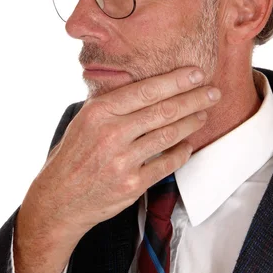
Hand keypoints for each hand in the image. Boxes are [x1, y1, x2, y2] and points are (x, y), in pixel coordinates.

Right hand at [14, 66, 220, 272]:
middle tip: (213, 92)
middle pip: (163, 111)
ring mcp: (122, 161)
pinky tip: (188, 144)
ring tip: (204, 114)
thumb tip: (148, 87)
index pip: (145, 91)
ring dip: (191, 123)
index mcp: (99, 112)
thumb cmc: (73, 155)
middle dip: (193, 99)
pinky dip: (180, 152)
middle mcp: (111, 134)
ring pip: (168, 135)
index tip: (196, 74)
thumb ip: (113, 105)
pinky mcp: (131, 184)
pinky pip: (166, 164)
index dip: (175, 81)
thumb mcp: (84, 120)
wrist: (59, 198)